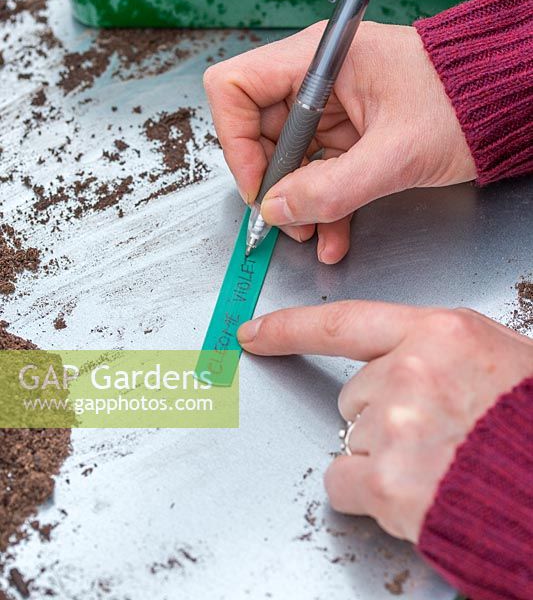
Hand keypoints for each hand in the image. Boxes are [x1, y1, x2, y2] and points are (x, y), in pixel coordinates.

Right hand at [204, 21, 475, 263]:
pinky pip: (318, 170)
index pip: (236, 87)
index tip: (258, 183)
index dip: (235, 139)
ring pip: (288, 157)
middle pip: (257, 128)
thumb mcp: (395, 154)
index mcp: (319, 59)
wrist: (503, 105)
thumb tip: (277, 210)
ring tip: (311, 232)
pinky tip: (332, 234)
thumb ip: (331, 189)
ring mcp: (331, 106)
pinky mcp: (348, 132)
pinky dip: (321, 203)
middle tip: (284, 218)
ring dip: (296, 201)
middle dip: (270, 181)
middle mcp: (317, 78)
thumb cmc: (462, 102)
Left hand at [237, 302, 532, 541]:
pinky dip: (365, 491)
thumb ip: (442, 349)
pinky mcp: (386, 481)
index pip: (343, 322)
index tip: (255, 331)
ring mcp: (394, 425)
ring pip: (349, 436)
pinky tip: (410, 490)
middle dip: (378, 411)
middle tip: (430, 430)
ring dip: (378, 453)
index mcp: (440, 333)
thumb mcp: (497, 355)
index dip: (290, 328)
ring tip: (434, 462)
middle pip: (352, 391)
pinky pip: (342, 481)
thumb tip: (407, 359)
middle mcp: (409, 372)